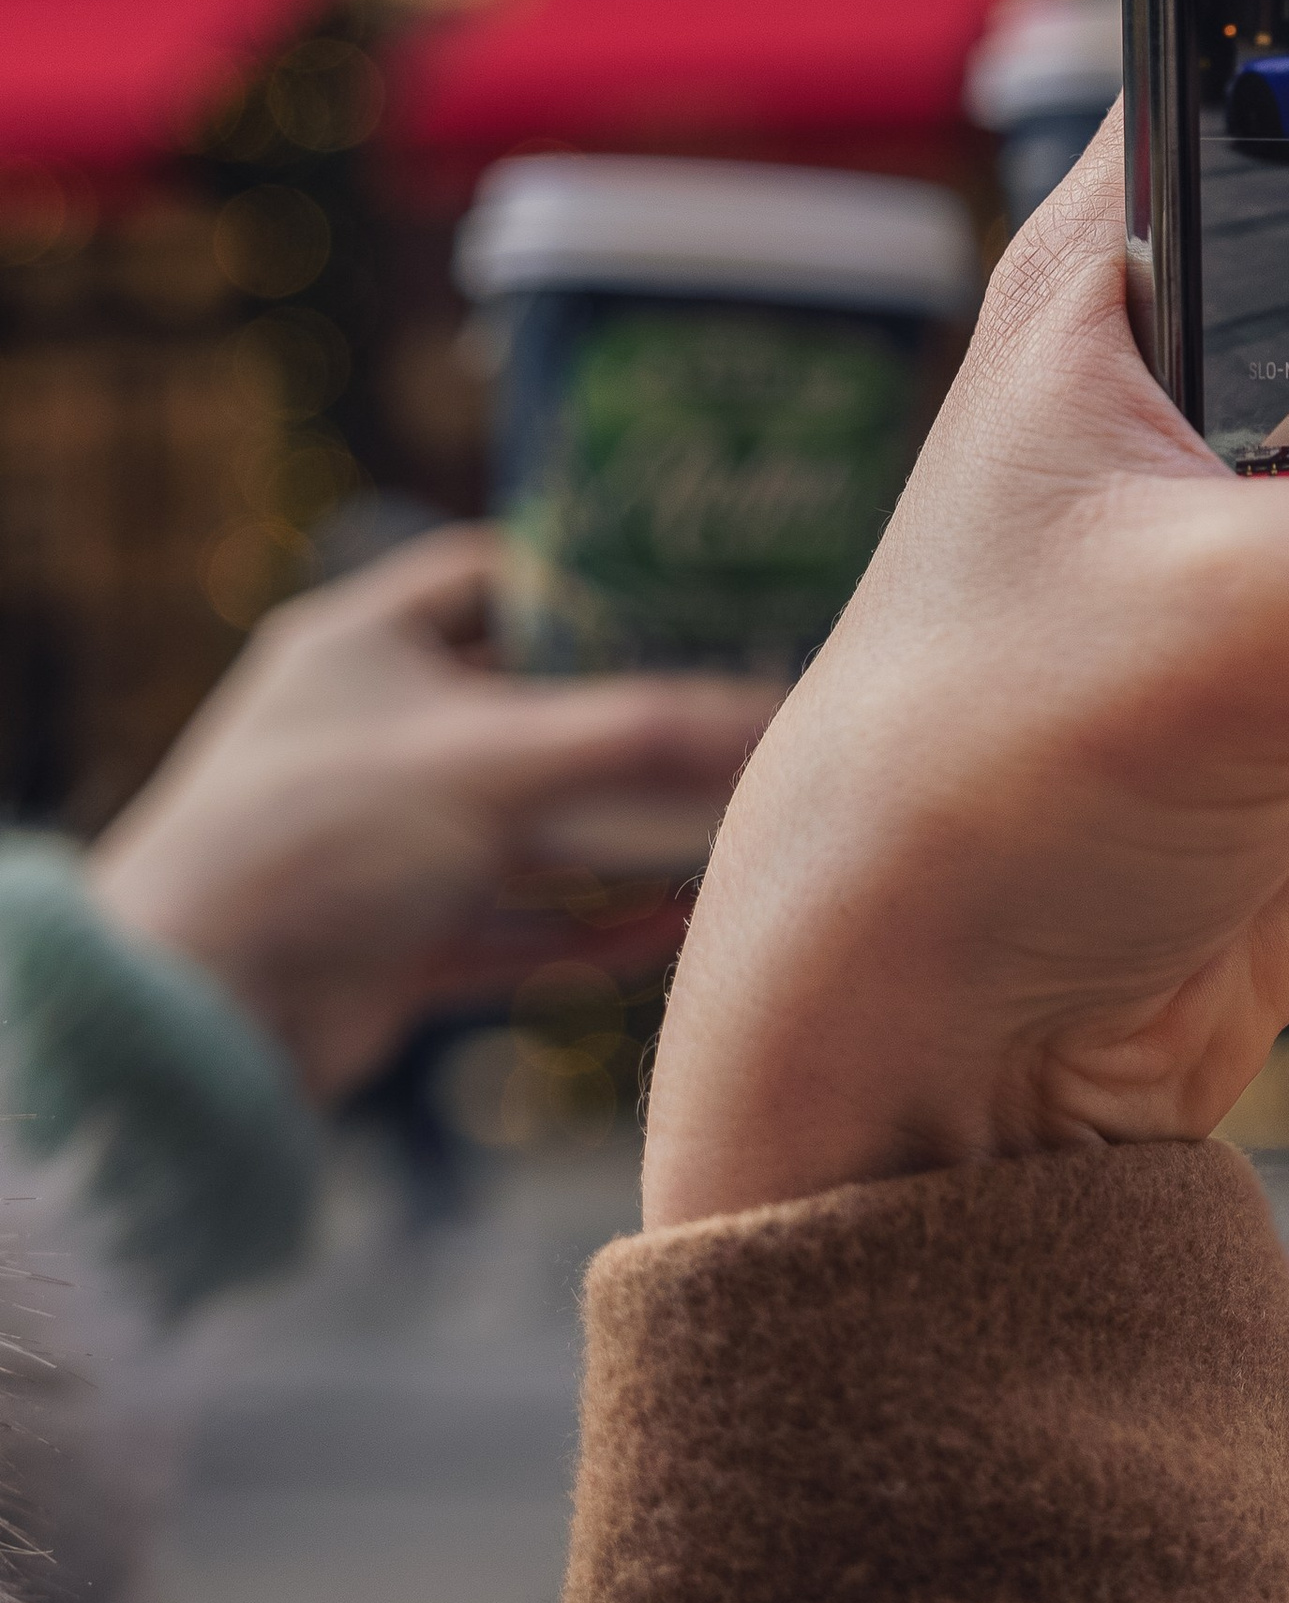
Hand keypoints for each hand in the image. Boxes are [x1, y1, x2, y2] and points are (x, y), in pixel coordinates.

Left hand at [87, 528, 777, 1102]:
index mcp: (359, 647)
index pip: (489, 577)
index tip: (690, 596)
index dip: (588, 582)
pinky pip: (518, 923)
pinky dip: (592, 924)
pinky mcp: (393, 942)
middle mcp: (367, 736)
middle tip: (737, 711)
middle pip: (529, 708)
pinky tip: (677, 924)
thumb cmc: (315, 846)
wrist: (197, 1025)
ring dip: (623, 832)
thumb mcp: (494, 762)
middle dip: (630, 720)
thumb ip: (643, 737)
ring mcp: (379, 843)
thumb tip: (777, 722)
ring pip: (529, 825)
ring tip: (733, 820)